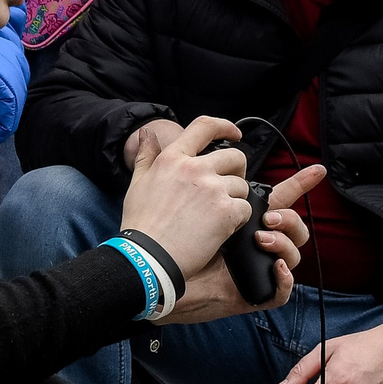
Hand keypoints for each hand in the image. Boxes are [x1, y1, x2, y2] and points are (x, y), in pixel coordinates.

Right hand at [117, 117, 317, 322]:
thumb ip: (145, 156)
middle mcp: (195, 168)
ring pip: (242, 186)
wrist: (149, 257)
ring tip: (216, 218)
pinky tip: (221, 230)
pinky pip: (246, 209)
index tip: (235, 133)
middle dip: (237, 171)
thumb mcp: (136, 184)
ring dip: (235, 200)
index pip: (205, 126)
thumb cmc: (140, 224)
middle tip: (227, 189)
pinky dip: (239, 220)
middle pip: (235, 157)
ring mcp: (213, 189)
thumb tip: (148, 133)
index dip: (225, 126)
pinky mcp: (226, 211)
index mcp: (173, 159)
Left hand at [167, 165, 324, 324]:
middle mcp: (255, 240)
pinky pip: (282, 290)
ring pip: (293, 253)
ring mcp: (257, 266)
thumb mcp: (168, 197)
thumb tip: (151, 129)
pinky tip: (274, 267)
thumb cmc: (165, 240)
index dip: (301, 183)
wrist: (156, 280)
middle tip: (268, 217)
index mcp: (243, 217)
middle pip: (292, 224)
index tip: (318, 169)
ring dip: (285, 243)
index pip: (278, 197)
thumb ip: (170, 165)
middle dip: (289, 217)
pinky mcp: (253, 292)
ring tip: (263, 238)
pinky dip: (284, 280)